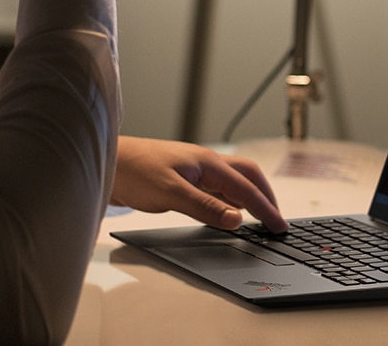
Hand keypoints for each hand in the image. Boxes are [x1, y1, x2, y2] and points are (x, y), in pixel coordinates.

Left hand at [111, 136, 288, 232]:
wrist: (107, 163)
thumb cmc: (134, 171)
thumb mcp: (172, 194)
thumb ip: (206, 207)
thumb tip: (237, 220)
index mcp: (208, 163)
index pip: (246, 188)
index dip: (266, 208)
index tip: (280, 226)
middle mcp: (206, 164)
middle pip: (248, 176)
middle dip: (266, 196)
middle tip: (276, 219)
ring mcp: (195, 171)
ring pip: (233, 182)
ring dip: (249, 197)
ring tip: (260, 216)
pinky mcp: (184, 180)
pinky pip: (217, 189)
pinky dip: (230, 201)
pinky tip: (228, 213)